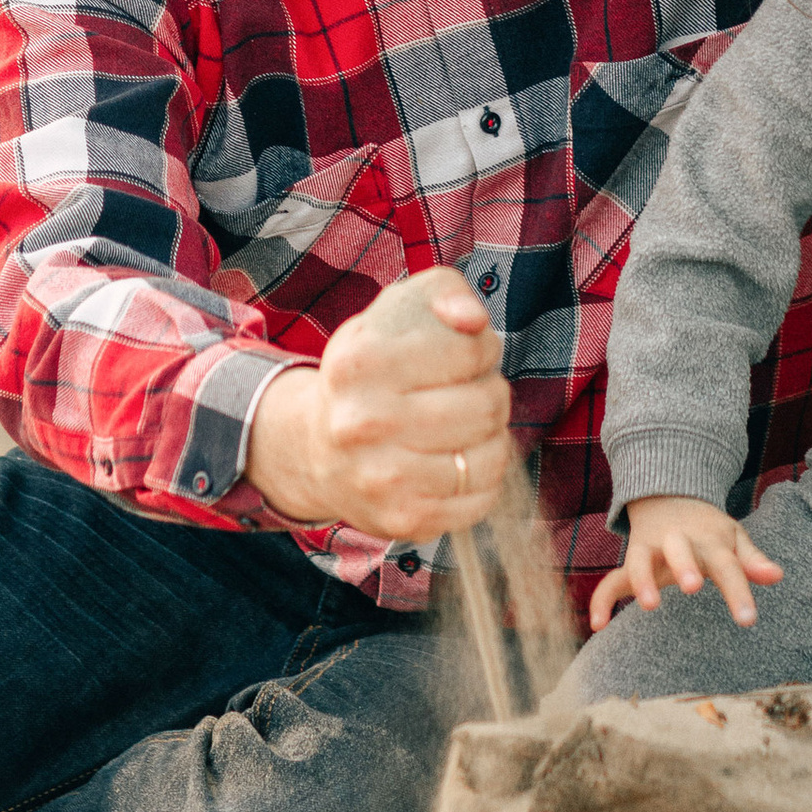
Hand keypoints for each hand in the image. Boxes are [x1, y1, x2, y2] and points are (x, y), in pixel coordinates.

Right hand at [243, 270, 509, 540]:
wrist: (319, 448)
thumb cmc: (373, 372)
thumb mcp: (396, 311)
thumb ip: (443, 292)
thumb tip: (472, 319)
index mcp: (361, 362)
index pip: (471, 350)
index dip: (484, 349)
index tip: (469, 354)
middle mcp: (363, 423)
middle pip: (485, 405)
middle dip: (492, 394)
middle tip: (473, 392)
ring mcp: (382, 478)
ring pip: (490, 456)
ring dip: (492, 438)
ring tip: (469, 428)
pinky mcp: (402, 519)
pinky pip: (481, 500)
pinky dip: (484, 480)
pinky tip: (460, 463)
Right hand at [586, 495, 784, 633]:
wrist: (670, 494)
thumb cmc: (708, 529)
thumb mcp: (733, 538)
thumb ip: (752, 560)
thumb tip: (778, 576)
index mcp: (709, 539)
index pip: (727, 565)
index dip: (738, 591)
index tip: (748, 620)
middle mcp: (678, 541)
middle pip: (679, 550)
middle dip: (684, 566)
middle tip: (694, 587)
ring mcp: (651, 548)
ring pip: (641, 559)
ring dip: (644, 579)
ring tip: (650, 605)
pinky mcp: (632, 560)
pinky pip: (611, 579)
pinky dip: (602, 600)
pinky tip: (598, 625)